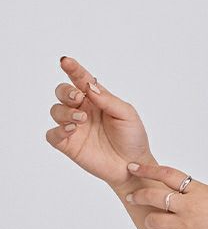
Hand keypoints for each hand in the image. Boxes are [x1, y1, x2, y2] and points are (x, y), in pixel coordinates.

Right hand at [45, 56, 155, 189]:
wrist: (134, 166)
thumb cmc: (132, 139)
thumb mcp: (127, 115)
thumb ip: (108, 100)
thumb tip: (89, 86)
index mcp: (96, 99)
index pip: (80, 79)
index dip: (72, 69)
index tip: (66, 62)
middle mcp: (82, 110)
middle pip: (62, 92)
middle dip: (66, 92)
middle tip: (78, 98)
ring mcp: (74, 128)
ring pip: (56, 111)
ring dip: (65, 111)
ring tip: (82, 119)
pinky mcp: (69, 145)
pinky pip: (52, 135)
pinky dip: (58, 130)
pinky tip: (72, 129)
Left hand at [123, 160, 207, 228]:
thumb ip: (197, 196)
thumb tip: (181, 197)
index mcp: (199, 190)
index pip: (167, 174)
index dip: (147, 170)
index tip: (134, 168)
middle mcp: (189, 205)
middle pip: (153, 196)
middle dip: (138, 195)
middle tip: (132, 197)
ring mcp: (186, 225)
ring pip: (153, 220)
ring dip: (151, 221)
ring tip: (154, 224)